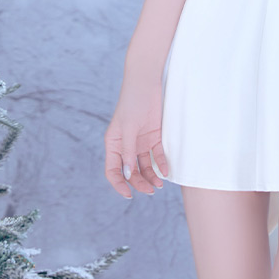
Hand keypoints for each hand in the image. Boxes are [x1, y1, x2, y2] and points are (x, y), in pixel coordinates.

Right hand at [104, 78, 167, 197]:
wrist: (147, 83)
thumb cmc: (132, 102)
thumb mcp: (128, 127)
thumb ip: (127, 150)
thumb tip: (127, 174)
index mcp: (113, 144)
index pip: (113, 170)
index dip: (119, 184)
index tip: (129, 195)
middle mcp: (126, 146)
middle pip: (130, 171)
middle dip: (139, 182)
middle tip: (151, 190)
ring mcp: (140, 142)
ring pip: (144, 166)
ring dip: (151, 176)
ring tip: (159, 185)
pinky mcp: (154, 137)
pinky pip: (157, 155)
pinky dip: (161, 164)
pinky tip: (166, 171)